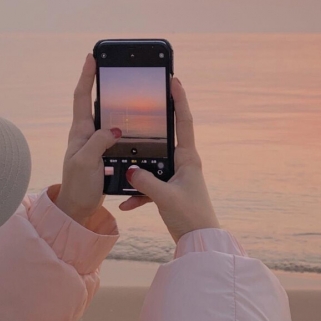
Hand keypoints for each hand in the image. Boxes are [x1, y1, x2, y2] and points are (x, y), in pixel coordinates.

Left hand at [49, 55, 120, 228]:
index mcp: (80, 132)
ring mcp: (94, 142)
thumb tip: (114, 128)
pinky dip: (122, 122)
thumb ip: (98, 142)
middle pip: (92, 101)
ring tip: (124, 86)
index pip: (81, 97)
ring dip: (112, 100)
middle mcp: (86, 133)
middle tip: (110, 65)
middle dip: (99, 81)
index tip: (91, 58)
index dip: (86, 76)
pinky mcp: (103, 152)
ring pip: (105, 115)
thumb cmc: (78, 185)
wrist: (78, 207)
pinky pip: (113, 131)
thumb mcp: (86, 163)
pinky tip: (133, 120)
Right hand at [119, 76, 219, 243]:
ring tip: (121, 166)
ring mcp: (175, 177)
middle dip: (150, 128)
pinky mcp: (169, 191)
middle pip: (165, 138)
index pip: (183, 121)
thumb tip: (129, 170)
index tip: (173, 80)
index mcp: (188, 158)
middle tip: (138, 110)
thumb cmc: (191, 217)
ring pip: (152, 164)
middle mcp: (183, 163)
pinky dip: (137, 194)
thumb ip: (145, 182)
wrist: (199, 241)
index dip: (179, 99)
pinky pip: (149, 186)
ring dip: (137, 169)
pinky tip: (125, 204)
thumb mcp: (165, 197)